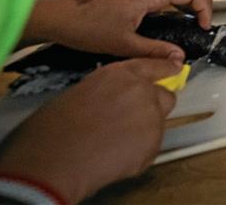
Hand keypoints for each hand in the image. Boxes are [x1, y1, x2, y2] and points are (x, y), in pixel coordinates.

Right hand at [0, 58, 180, 203]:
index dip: (165, 70)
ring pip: (159, 124)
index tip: (174, 70)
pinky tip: (114, 158)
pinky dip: (138, 153)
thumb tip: (114, 100)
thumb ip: (107, 91)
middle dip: (153, 107)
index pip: (154, 65)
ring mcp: (150, 116)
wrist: (52, 160)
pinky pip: (152, 147)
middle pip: (165, 96)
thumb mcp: (80, 93)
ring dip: (143, 132)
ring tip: (113, 144)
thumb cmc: (51, 129)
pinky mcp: (153, 143)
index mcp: (119, 74)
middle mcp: (140, 90)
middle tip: (130, 122)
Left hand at [25, 0, 212, 61]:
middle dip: (205, 0)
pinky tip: (174, 21)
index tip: (202, 29)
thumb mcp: (123, 44)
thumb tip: (180, 59)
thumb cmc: (88, 28)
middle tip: (204, 24)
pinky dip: (180, 1)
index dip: (205, 8)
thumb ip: (154, 51)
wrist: (60, 17)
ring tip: (193, 23)